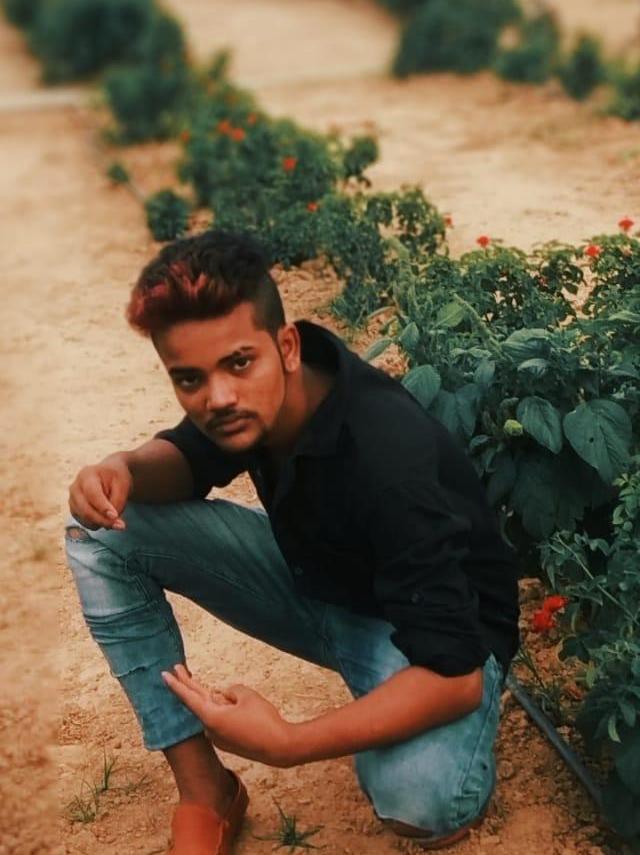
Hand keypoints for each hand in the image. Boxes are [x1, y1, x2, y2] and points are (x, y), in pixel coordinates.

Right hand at [68, 457, 131, 529]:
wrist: (108, 475)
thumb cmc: (116, 478)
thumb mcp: (123, 485)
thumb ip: (118, 502)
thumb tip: (111, 520)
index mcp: (87, 475)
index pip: (92, 494)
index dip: (103, 507)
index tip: (115, 516)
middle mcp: (75, 487)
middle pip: (86, 509)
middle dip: (103, 520)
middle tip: (121, 526)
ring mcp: (72, 499)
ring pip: (84, 519)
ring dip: (102, 523)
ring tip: (116, 520)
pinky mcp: (74, 510)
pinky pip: (84, 522)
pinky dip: (97, 524)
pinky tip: (106, 518)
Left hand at [162, 664, 296, 767]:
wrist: (279, 747)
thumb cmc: (263, 719)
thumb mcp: (247, 695)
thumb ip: (230, 691)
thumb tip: (223, 696)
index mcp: (212, 717)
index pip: (189, 697)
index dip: (177, 684)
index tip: (164, 674)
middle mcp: (210, 729)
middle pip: (196, 702)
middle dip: (188, 684)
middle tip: (177, 667)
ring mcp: (218, 738)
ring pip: (215, 711)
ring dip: (221, 702)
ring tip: (244, 705)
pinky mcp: (227, 742)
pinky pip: (222, 720)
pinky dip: (227, 712)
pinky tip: (243, 711)